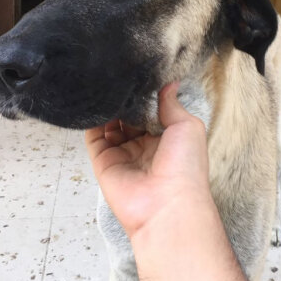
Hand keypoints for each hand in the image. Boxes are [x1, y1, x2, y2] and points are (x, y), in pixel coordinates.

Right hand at [85, 83, 210, 237]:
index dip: (145, 96)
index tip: (138, 76)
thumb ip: (172, 104)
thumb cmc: (185, 166)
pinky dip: (92, 122)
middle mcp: (144, 146)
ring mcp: (123, 154)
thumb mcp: (187, 126)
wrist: (167, 205)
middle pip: (129, 117)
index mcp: (167, 138)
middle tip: (119, 78)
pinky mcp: (103, 163)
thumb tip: (169, 83)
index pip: (151, 112)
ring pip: (110, 125)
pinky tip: (94, 103)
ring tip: (106, 87)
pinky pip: (94, 138)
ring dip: (109, 108)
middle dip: (125, 101)